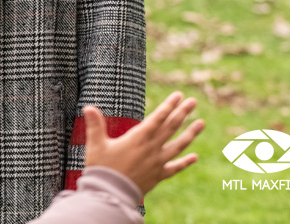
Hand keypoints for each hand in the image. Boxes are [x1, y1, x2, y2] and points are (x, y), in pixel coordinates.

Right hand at [83, 91, 204, 195]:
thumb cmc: (102, 167)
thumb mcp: (95, 144)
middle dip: (183, 113)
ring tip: (202, 123)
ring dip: (190, 134)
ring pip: (178, 146)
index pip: (157, 118)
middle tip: (193, 102)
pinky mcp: (158, 175)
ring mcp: (157, 162)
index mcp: (138, 138)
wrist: (111, 194)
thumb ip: (94, 125)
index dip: (168, 106)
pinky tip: (195, 157)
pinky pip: (175, 168)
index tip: (179, 95)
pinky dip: (185, 162)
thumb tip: (88, 107)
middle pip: (171, 128)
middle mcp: (151, 148)